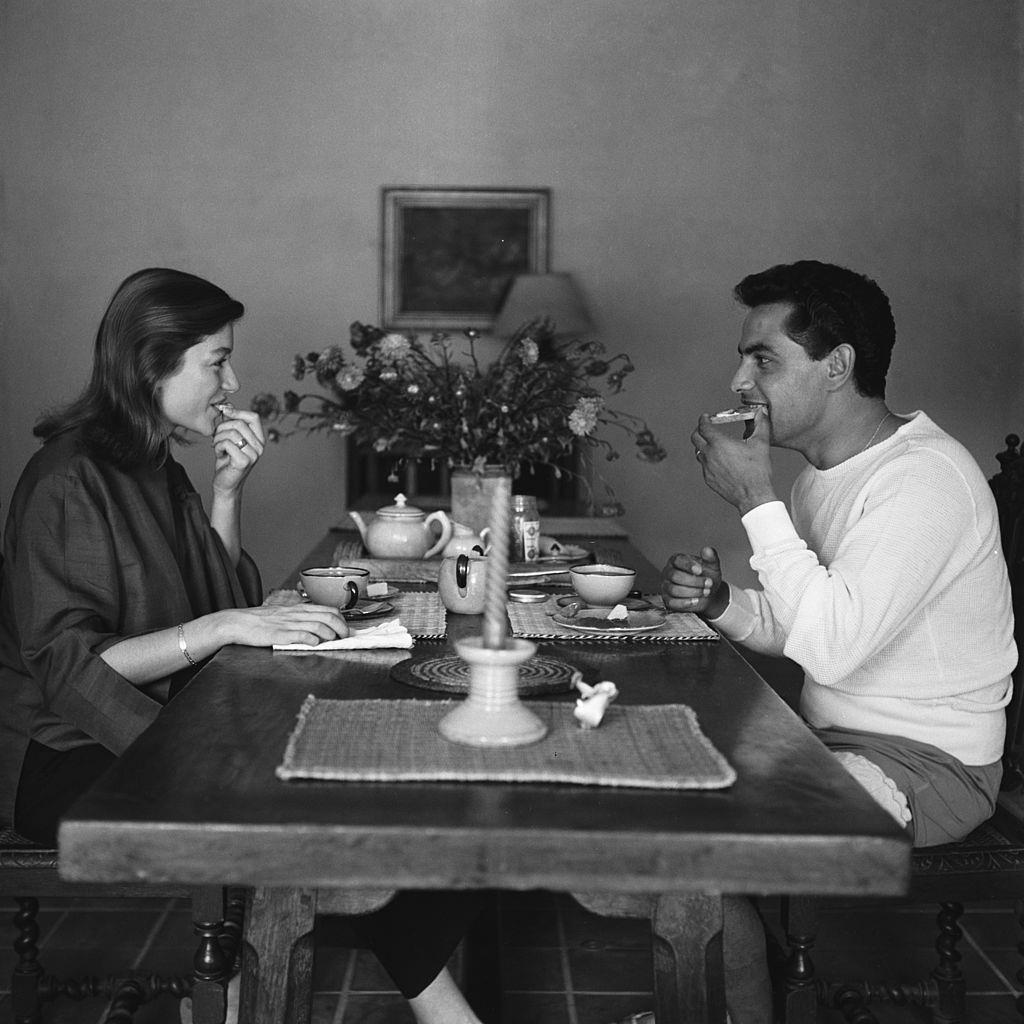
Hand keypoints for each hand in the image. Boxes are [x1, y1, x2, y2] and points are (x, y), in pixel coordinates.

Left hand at [212, 404, 265, 492]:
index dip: (238, 412)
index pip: (254, 417)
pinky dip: (217, 447)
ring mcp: (254, 455)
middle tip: (216, 437)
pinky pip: (227, 444)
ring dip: (218, 438)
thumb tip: (226, 406)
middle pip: (240, 423)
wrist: (225, 483)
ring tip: (217, 446)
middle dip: (222, 427)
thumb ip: (231, 424)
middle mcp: (260, 447)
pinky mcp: (244, 462)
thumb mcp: (229, 439)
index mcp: (259, 440)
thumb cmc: (227, 460)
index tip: (224, 412)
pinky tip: (218, 454)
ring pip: (232, 433)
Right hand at [219, 604, 350, 647]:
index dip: (342, 620)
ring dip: (330, 634)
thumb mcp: (284, 615)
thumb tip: (319, 625)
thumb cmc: (260, 621)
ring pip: (317, 625)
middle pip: (328, 617)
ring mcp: (287, 624)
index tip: (346, 629)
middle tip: (344, 637)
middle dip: (341, 628)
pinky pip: (300, 635)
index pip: (328, 610)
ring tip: (332, 641)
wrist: (237, 623)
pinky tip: (315, 644)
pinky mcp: (278, 634)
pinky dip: (312, 639)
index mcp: (298, 609)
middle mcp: (295, 614)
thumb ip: (300, 619)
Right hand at [662, 547, 727, 618]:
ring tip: (706, 592)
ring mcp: (666, 586)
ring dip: (692, 592)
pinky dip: (685, 602)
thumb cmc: (707, 577)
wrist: (708, 593)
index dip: (688, 565)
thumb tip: (707, 550)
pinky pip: (672, 602)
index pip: (677, 560)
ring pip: (674, 589)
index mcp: (676, 560)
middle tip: (709, 583)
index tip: (700, 570)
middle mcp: (668, 572)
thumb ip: (711, 557)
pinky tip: (696, 601)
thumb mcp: (712, 566)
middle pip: (675, 576)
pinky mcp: (668, 600)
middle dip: (694, 581)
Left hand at [692, 407, 776, 513]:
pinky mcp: (708, 479)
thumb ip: (761, 425)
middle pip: (695, 438)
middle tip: (706, 428)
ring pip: (698, 452)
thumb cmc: (757, 471)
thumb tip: (761, 413)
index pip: (704, 426)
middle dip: (699, 430)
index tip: (706, 417)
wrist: (753, 495)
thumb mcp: (761, 444)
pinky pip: (704, 466)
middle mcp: (709, 455)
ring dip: (702, 446)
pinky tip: (718, 461)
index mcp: (719, 443)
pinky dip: (708, 460)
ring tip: (713, 445)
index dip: (703, 419)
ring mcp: (706, 468)